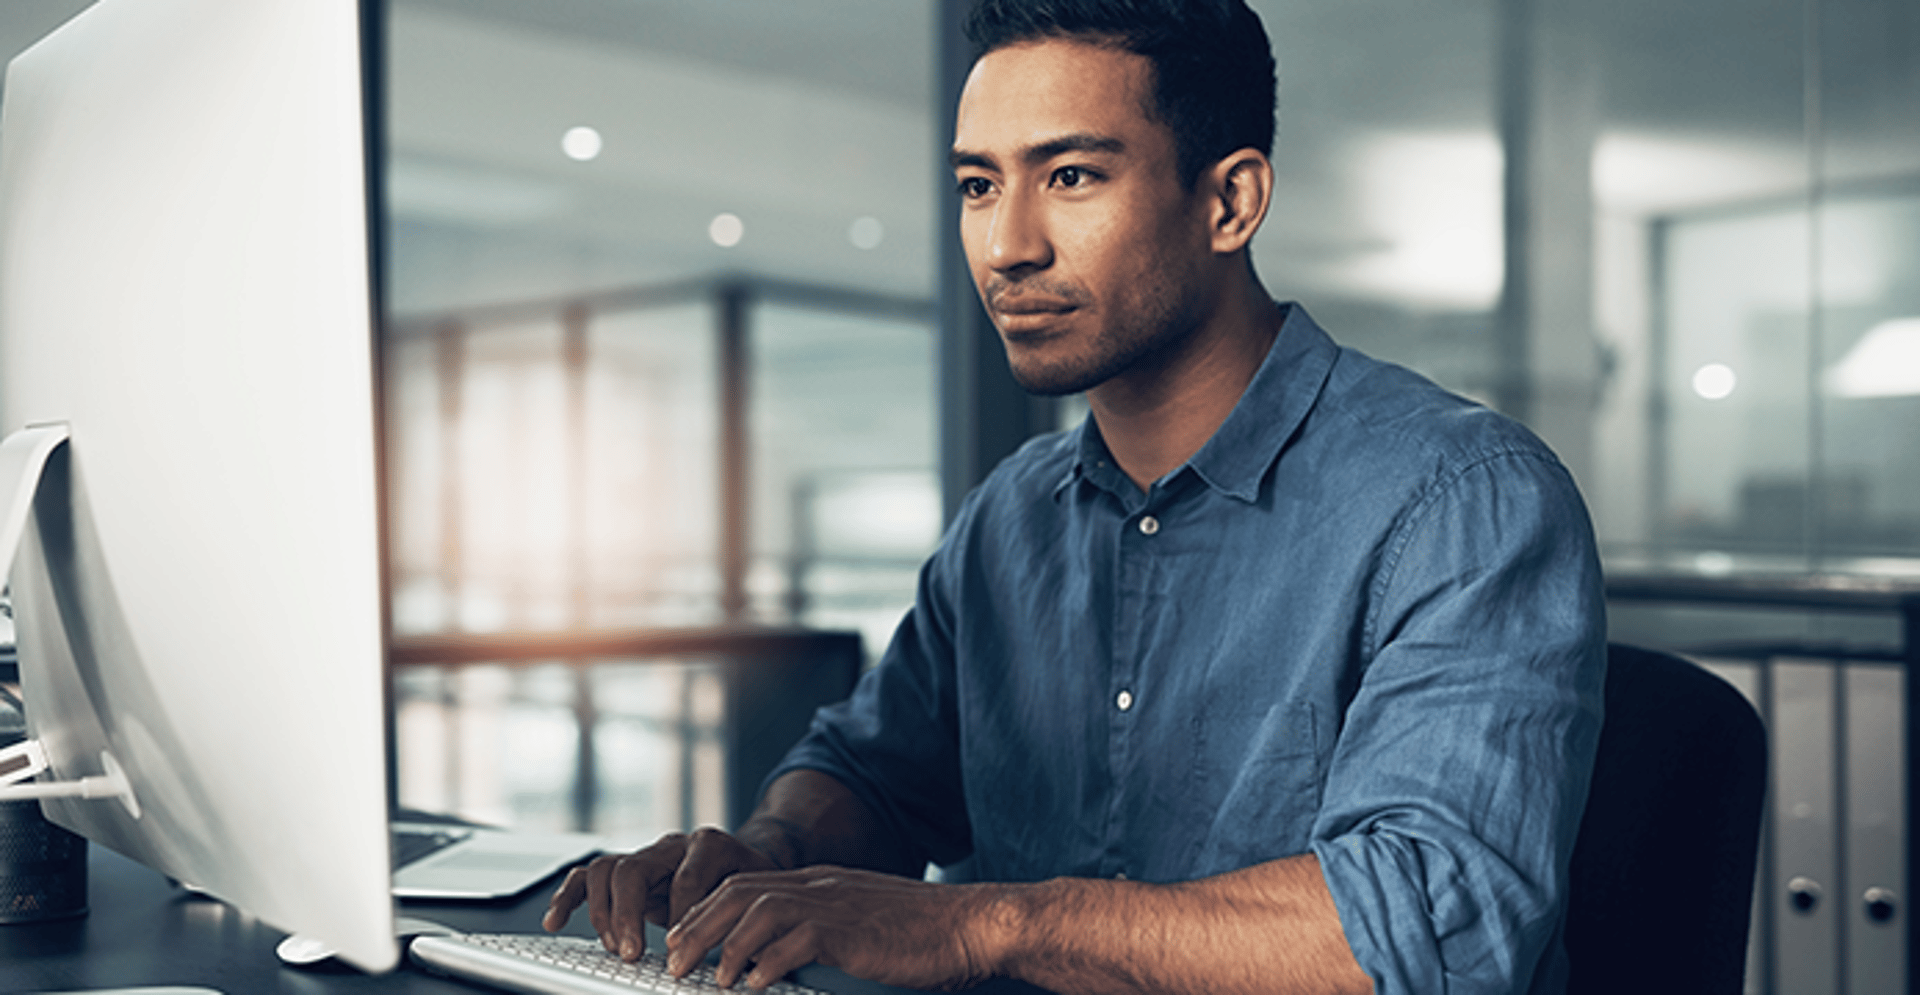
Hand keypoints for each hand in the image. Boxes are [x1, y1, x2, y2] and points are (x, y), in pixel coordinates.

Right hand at [543, 827, 779, 960]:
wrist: (747, 863)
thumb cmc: (751, 883)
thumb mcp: (757, 897)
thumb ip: (742, 917)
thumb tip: (737, 956)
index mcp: (709, 845)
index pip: (686, 880)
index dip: (682, 920)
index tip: (681, 955)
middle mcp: (672, 845)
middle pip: (633, 869)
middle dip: (628, 915)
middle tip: (632, 954)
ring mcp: (646, 856)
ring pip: (606, 870)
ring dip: (603, 913)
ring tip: (614, 947)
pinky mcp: (626, 872)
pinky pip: (588, 878)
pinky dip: (568, 898)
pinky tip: (554, 922)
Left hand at [664, 865, 1006, 990]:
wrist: (971, 926)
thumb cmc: (922, 934)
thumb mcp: (862, 924)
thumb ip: (822, 932)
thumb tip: (779, 961)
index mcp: (820, 883)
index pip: (746, 886)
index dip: (706, 913)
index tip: (680, 941)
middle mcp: (821, 886)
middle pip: (739, 894)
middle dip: (698, 927)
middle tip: (672, 962)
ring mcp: (835, 904)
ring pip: (757, 911)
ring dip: (723, 944)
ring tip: (704, 977)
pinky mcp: (850, 930)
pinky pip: (795, 940)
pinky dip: (766, 961)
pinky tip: (751, 983)